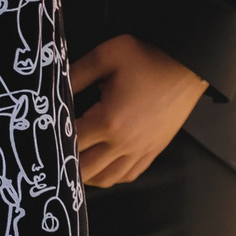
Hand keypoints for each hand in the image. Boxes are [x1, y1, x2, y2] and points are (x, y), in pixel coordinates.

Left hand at [70, 34, 207, 186]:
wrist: (189, 65)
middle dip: (66, 161)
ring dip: (86, 174)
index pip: (71, 142)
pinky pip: (128, 175)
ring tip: (76, 159)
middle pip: (84, 170)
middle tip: (57, 149)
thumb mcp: (106, 56)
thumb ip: (76, 73)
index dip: (55, 138)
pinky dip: (111, 176)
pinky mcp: (154, 150)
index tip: (47, 132)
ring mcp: (141, 150)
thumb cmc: (147, 57)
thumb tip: (55, 90)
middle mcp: (124, 143)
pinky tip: (103, 164)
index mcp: (108, 121)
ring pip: (106, 179)